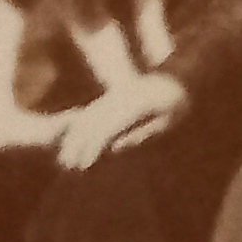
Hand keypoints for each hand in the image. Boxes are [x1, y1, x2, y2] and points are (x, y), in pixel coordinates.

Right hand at [55, 71, 186, 171]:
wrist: (176, 76)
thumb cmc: (176, 102)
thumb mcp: (168, 121)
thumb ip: (142, 134)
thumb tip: (113, 148)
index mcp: (136, 105)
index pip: (109, 129)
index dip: (94, 147)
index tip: (84, 164)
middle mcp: (121, 97)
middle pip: (94, 121)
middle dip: (78, 143)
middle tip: (66, 165)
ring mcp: (116, 94)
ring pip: (90, 114)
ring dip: (75, 133)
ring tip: (65, 153)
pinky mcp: (114, 94)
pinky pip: (94, 108)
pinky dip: (81, 122)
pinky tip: (72, 134)